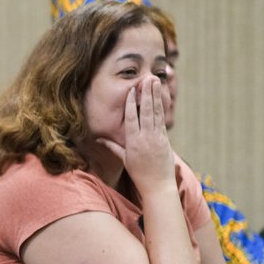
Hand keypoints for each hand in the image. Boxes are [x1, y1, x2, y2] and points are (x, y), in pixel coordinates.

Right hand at [98, 78, 173, 193]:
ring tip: (156, 82)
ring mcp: (157, 137)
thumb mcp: (123, 159)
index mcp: (133, 142)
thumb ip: (112, 146)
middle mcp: (145, 138)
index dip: (131, 103)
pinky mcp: (165, 139)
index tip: (131, 90)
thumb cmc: (138, 173)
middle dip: (146, 94)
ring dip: (156, 96)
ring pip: (156, 113)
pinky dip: (161, 107)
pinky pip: (162, 119)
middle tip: (147, 78)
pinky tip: (161, 97)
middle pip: (145, 111)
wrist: (158, 185)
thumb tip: (98, 139)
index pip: (131, 118)